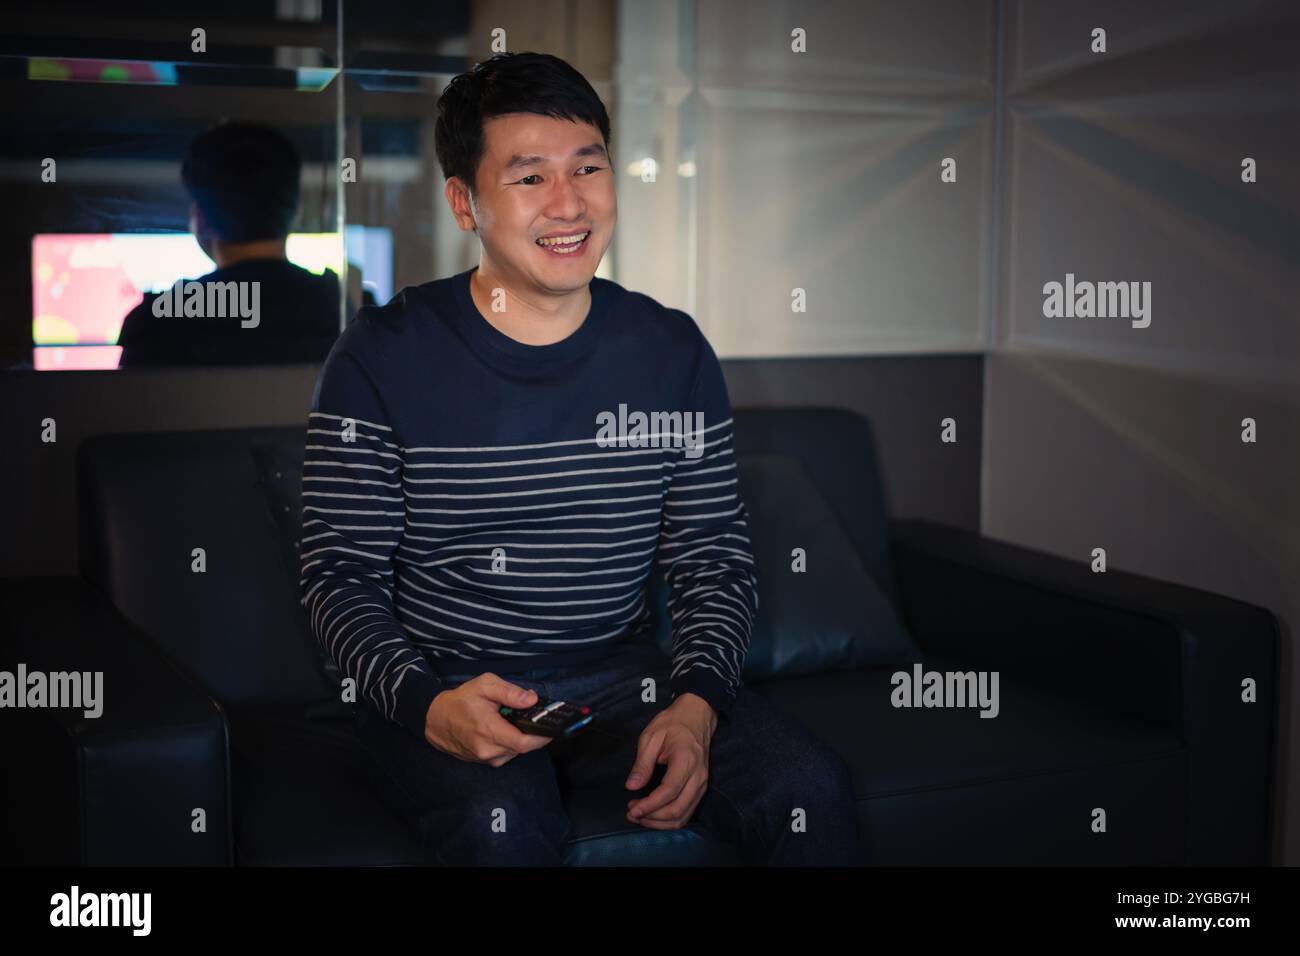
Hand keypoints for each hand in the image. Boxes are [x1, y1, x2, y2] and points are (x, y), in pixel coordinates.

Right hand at [423, 673, 552, 765]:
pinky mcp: (484, 761)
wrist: (435, 719)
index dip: (542, 737)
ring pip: (516, 752)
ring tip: (516, 721)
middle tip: (535, 718)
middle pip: (523, 747)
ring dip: (521, 738)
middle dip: (533, 733)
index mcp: (489, 730)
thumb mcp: (485, 685)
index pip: (524, 742)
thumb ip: (510, 692)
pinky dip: (511, 742)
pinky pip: (506, 754)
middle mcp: (488, 750)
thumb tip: (532, 699)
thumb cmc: (460, 701)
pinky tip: (505, 729)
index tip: (552, 728)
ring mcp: (486, 758)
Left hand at [624, 693, 717, 828]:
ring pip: (683, 816)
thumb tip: (631, 786)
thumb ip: (642, 763)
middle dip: (652, 817)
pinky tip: (653, 814)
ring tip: (639, 815)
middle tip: (631, 813)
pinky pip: (686, 812)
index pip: (669, 791)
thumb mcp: (651, 736)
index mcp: (686, 759)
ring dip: (660, 822)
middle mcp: (698, 775)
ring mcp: (702, 783)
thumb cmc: (673, 723)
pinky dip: (669, 819)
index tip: (632, 809)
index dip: (649, 805)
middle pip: (677, 809)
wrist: (696, 717)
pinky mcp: (700, 788)